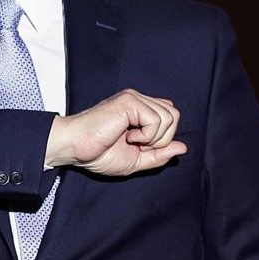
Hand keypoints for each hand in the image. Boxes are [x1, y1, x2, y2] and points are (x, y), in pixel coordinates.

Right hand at [45, 89, 187, 175]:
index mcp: (140, 110)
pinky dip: (147, 136)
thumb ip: (159, 155)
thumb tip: (182, 148)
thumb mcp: (135, 161)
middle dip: (162, 139)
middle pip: (174, 116)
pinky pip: (156, 120)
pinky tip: (128, 136)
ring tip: (131, 141)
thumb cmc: (97, 153)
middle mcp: (138, 100)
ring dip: (154, 139)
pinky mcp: (129, 101)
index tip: (141, 148)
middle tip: (138, 145)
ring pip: (169, 117)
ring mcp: (134, 98)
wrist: (75, 149)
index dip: (162, 138)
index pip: (170, 116)